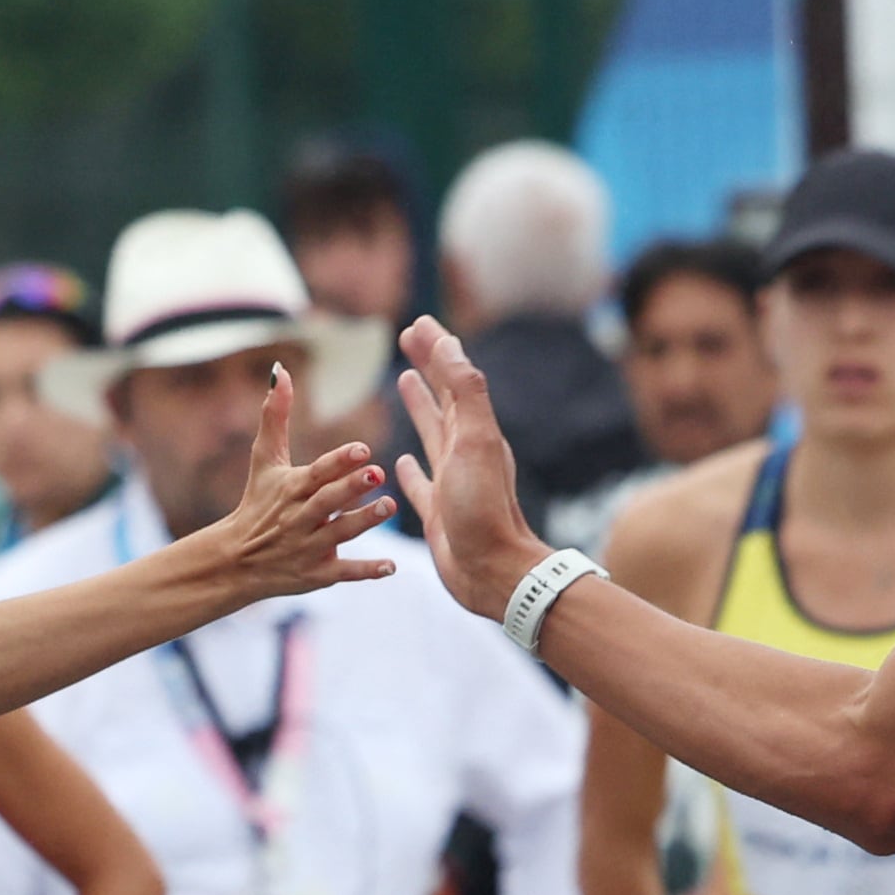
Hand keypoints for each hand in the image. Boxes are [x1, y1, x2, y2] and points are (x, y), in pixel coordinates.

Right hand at [198, 364, 399, 605]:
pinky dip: (367, 572)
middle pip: (328, 502)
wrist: (236, 560)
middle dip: (351, 489)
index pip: (317, 472)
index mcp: (291, 488)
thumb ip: (275, 416)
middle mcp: (300, 518)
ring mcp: (309, 548)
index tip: (362, 449)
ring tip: (390, 507)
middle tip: (379, 474)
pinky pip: (344, 574)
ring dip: (364, 522)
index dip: (338, 461)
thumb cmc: (257, 502)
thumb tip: (281, 371)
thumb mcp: (264, 459)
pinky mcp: (318, 575)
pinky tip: (392, 567)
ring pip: (339, 535)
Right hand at [387, 315, 544, 623]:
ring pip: (431, 434)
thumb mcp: (476, 441)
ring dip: (419, 407)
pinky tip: (400, 461)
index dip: (437, 348)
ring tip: (404, 382)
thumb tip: (449, 344)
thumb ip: (465, 392)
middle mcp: (465, 452)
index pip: (454, 377)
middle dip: (428, 366)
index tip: (418, 322)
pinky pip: (420, 483)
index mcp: (475, 432)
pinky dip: (410, 469)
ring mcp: (451, 482)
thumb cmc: (485, 509)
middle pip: (443, 398)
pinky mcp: (438, 513)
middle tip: (408, 338)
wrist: (494, 572)